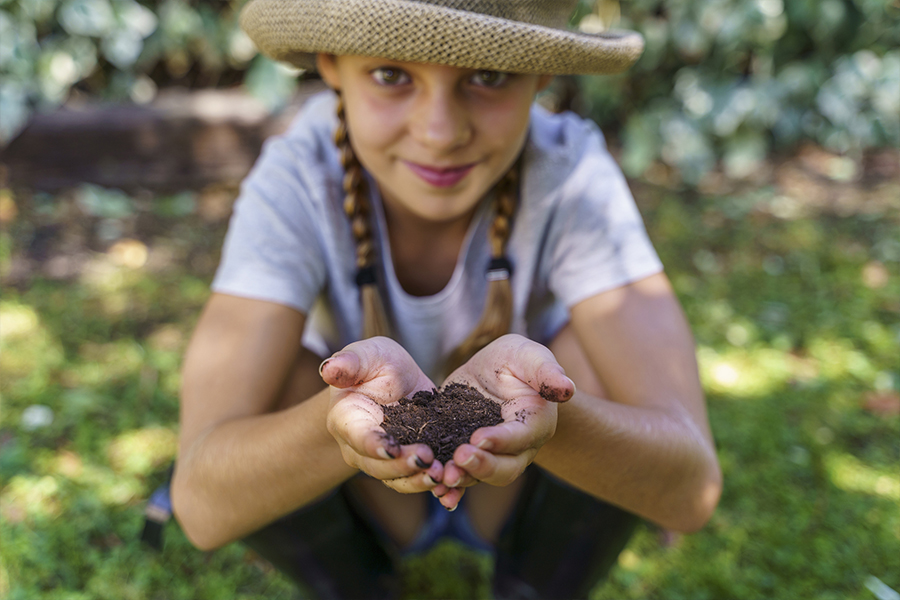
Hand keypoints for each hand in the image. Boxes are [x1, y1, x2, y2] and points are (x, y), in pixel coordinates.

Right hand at [322, 336, 443, 492]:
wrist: (395, 381)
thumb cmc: (375, 365)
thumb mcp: (368, 354)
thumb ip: (350, 361)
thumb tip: (328, 370)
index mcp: (347, 419)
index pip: (358, 436)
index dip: (373, 444)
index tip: (392, 448)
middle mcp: (360, 447)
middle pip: (378, 466)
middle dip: (402, 465)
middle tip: (427, 458)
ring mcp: (383, 460)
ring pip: (397, 480)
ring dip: (418, 481)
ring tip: (441, 474)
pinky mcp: (406, 466)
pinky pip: (416, 482)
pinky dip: (433, 488)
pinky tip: (451, 487)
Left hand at [434, 334, 574, 508]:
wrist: (493, 372)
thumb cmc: (516, 361)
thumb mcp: (528, 355)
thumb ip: (545, 370)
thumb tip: (567, 389)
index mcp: (535, 421)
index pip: (522, 437)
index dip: (502, 440)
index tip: (478, 437)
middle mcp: (519, 447)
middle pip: (506, 468)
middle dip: (483, 467)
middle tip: (458, 458)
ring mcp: (494, 456)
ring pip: (482, 477)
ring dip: (464, 479)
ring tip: (443, 476)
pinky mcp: (470, 456)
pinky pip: (463, 476)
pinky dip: (451, 487)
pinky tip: (436, 489)